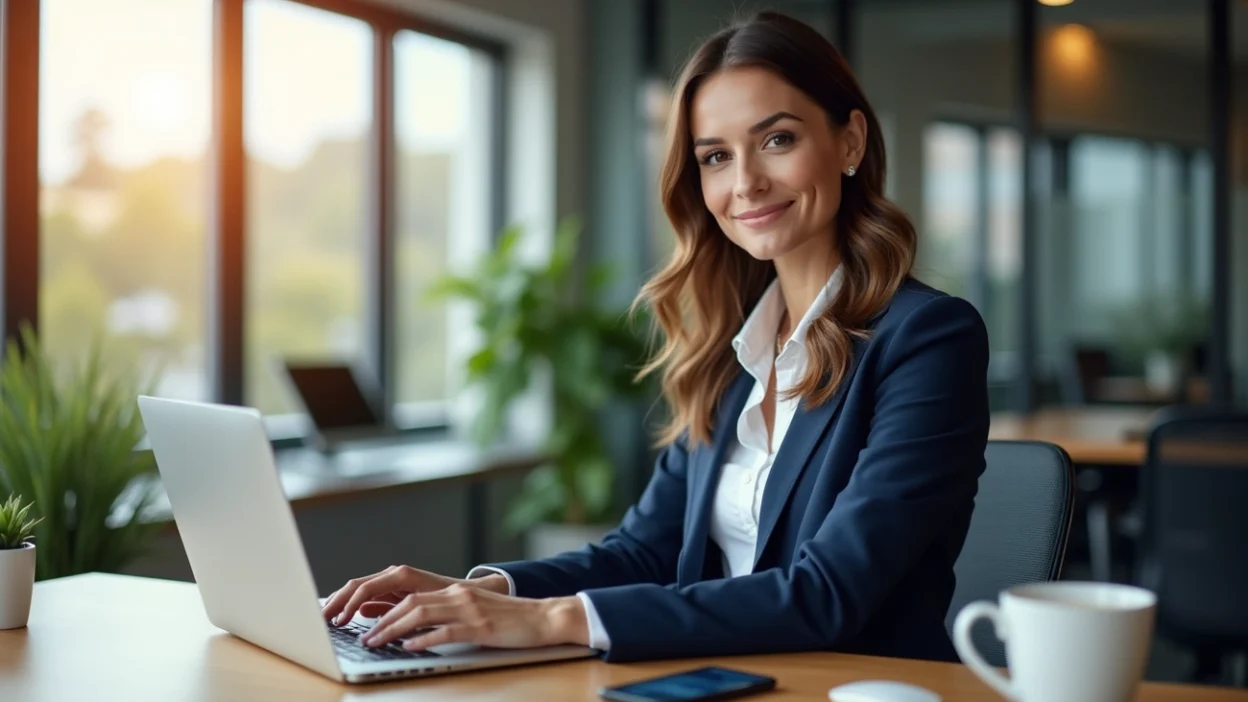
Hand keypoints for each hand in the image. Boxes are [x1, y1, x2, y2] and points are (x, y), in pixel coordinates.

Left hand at [359, 583, 588, 650]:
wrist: (543, 617)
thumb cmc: (508, 619)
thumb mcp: (473, 610)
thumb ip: (446, 615)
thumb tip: (413, 629)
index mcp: (455, 591)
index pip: (410, 595)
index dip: (384, 608)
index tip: (366, 623)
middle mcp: (458, 596)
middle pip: (409, 602)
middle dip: (381, 620)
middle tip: (364, 637)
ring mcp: (469, 610)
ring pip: (421, 614)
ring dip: (394, 629)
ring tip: (376, 642)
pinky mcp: (480, 627)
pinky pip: (445, 631)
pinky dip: (423, 639)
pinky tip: (409, 647)